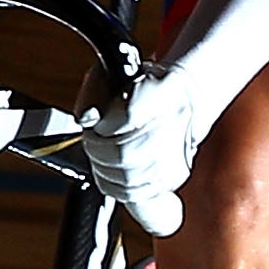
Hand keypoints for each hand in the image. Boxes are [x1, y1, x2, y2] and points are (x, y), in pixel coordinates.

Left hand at [86, 65, 200, 236]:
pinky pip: (137, 194)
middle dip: (97, 151)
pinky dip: (115, 187)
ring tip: (100, 155)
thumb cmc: (140, 85)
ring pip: (129, 177)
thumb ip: (92, 94)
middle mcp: (176, 123)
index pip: (127, 115)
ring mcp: (178, 152)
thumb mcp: (111, 75)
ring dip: (103, 169)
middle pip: (125, 153)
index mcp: (163, 89)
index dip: (103, 125)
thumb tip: (87, 120)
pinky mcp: (175, 175)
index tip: (97, 123)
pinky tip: (110, 173)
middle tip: (92, 141)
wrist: (181, 98)